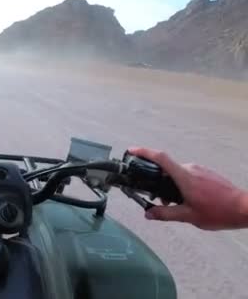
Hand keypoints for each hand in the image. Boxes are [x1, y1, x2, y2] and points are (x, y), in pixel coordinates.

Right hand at [129, 147, 247, 229]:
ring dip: (171, 186)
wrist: (244, 208)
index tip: (132, 150)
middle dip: (158, 181)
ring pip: (177, 174)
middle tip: (158, 199)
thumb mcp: (189, 216)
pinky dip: (182, 185)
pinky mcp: (206, 173)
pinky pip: (188, 175)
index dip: (144, 152)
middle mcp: (191, 169)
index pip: (160, 158)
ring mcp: (200, 170)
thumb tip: (148, 214)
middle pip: (166, 169)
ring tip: (177, 204)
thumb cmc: (219, 212)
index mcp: (184, 177)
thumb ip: (166, 214)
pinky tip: (189, 200)